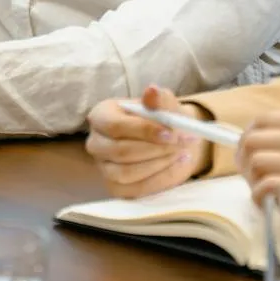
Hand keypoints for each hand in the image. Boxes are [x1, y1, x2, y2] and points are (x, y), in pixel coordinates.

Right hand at [84, 84, 212, 198]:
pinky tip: (178, 163)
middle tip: (183, 143)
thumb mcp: (163, 104)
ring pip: (127, 172)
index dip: (143, 130)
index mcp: (101, 115)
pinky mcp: (116, 188)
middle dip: (156, 149)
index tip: (171, 132)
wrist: (169, 139)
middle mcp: (97, 143)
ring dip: (160, 163)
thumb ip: (158, 99)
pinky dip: (163, 177)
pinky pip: (138, 189)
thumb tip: (152, 91)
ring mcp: (104, 168)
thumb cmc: (161, 118)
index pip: (115, 126)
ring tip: (182, 152)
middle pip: (120, 151)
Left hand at [238, 111, 279, 237]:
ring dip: (250, 179)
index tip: (247, 151)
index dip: (247, 136)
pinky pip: (269, 187)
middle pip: (254, 139)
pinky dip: (259, 196)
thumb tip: (273, 144)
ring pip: (258, 162)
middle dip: (242, 158)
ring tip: (260, 191)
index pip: (265, 119)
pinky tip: (266, 203)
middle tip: (249, 174)